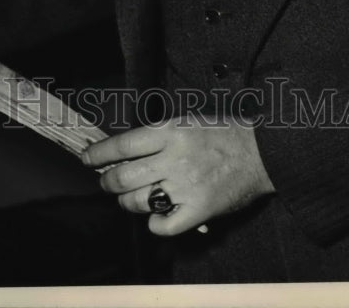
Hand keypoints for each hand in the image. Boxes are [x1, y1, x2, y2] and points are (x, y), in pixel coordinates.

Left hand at [82, 114, 274, 234]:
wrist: (260, 152)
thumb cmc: (222, 133)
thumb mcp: (185, 122)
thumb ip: (156, 137)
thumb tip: (121, 152)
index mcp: (169, 132)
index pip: (121, 145)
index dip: (98, 154)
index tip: (87, 159)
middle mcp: (173, 159)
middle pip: (123, 177)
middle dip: (108, 182)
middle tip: (106, 182)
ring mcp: (185, 186)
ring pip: (138, 202)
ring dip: (127, 202)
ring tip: (129, 198)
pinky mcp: (199, 210)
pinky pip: (163, 226)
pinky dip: (154, 224)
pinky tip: (155, 217)